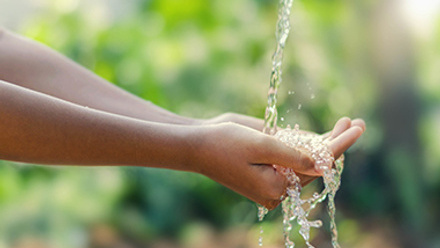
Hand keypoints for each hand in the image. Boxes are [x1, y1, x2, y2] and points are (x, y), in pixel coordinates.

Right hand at [204, 113, 365, 185]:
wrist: (197, 144)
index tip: (357, 128)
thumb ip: (293, 156)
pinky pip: (294, 157)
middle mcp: (278, 185)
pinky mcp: (267, 166)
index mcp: (277, 187)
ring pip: (307, 161)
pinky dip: (310, 145)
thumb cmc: (224, 144)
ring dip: (326, 142)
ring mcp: (273, 176)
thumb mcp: (261, 147)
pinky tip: (325, 135)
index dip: (339, 145)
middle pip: (316, 164)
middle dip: (337, 142)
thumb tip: (324, 164)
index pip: (317, 166)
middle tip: (358, 122)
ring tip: (347, 123)